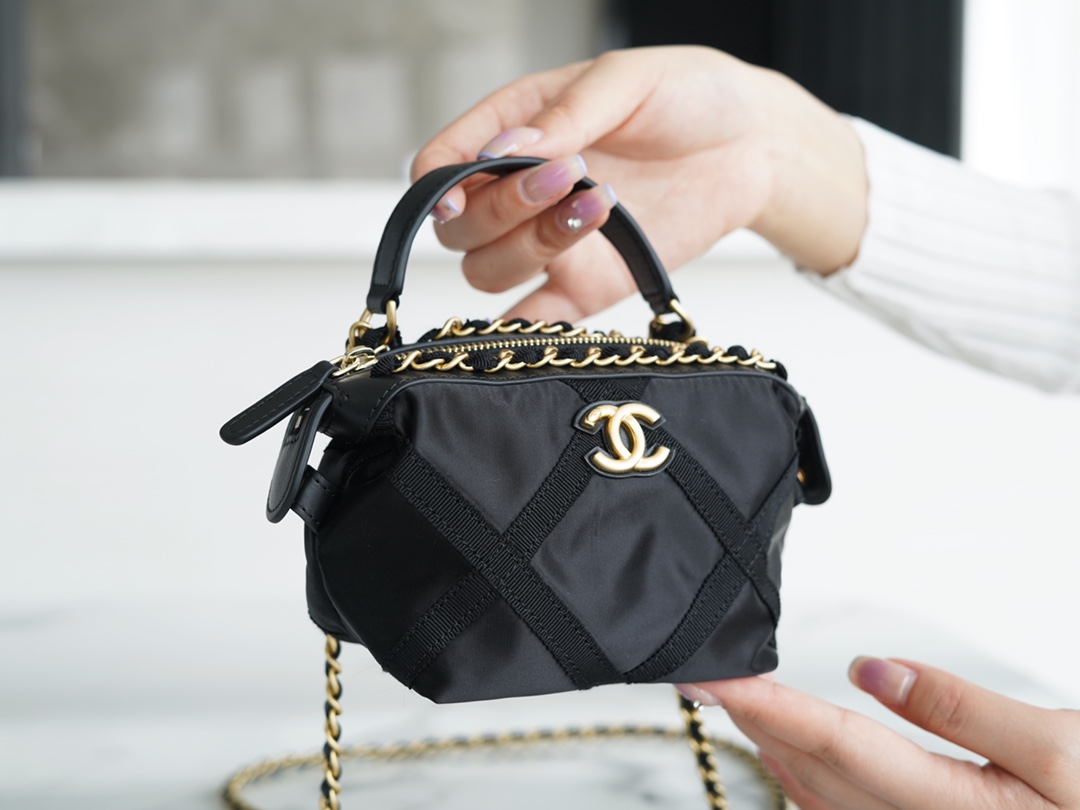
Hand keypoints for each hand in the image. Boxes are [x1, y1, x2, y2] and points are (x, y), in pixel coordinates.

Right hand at [411, 45, 867, 321]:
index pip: (441, 164)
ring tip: (601, 204)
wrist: (754, 146)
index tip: (469, 188)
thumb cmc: (690, 97)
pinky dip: (523, 330)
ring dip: (531, 247)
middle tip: (567, 175)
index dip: (440, 185)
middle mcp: (520, 192)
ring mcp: (550, 244)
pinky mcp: (585, 286)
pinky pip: (533, 319)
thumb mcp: (628, 80)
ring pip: (488, 273)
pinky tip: (546, 313)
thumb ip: (566, 115)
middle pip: (460, 230)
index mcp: (516, 129)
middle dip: (502, 209)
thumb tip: (505, 150)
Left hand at [678, 658, 1079, 808]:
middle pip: (815, 769)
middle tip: (705, 675)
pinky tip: (788, 750)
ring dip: (771, 746)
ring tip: (733, 701)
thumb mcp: (1058, 748)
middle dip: (753, 721)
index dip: (769, 708)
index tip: (717, 678)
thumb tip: (874, 670)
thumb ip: (962, 709)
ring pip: (818, 795)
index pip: (838, 745)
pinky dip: (804, 775)